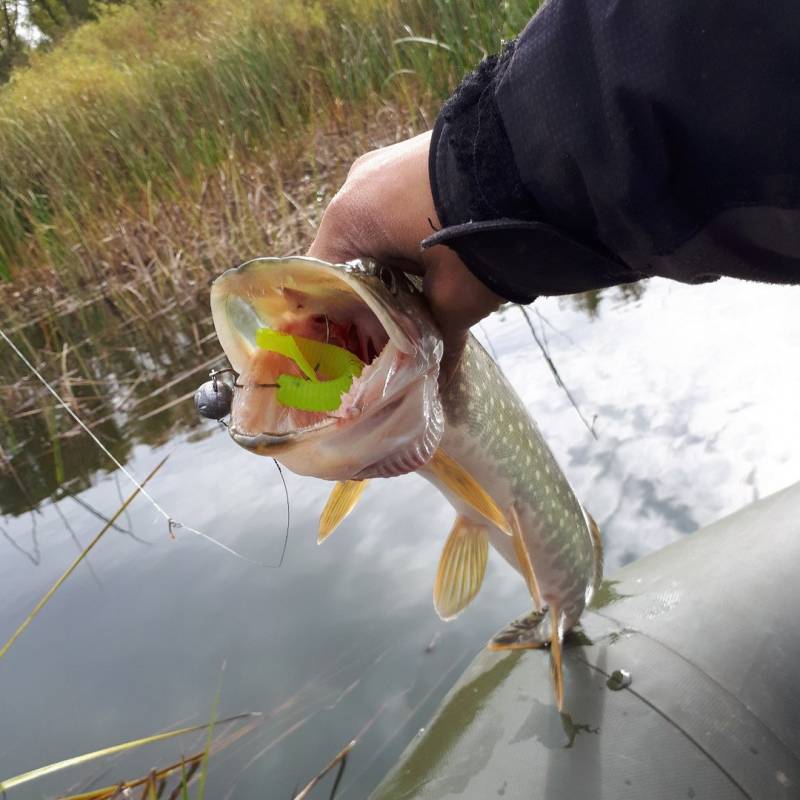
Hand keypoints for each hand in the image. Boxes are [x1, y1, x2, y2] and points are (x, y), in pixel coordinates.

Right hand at [307, 131, 502, 383]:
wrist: (540, 164)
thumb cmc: (480, 240)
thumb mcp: (455, 299)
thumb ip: (436, 338)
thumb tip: (438, 379)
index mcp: (348, 219)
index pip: (320, 281)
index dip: (339, 321)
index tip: (364, 346)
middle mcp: (356, 186)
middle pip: (347, 257)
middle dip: (370, 298)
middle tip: (398, 331)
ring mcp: (385, 165)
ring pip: (373, 233)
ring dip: (392, 270)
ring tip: (422, 299)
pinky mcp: (414, 156)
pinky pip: (397, 209)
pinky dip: (408, 241)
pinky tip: (437, 264)